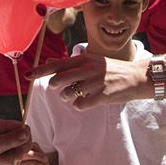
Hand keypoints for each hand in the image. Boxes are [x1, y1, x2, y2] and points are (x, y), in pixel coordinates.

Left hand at [31, 53, 147, 107]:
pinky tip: (89, 101)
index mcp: (84, 59)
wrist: (137, 78)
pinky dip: (81, 105)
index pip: (57, 64)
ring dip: (69, 97)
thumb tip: (49, 62)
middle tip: (62, 88)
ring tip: (80, 93)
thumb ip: (72, 63)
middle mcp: (88, 68)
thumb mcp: (93, 61)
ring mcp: (96, 82)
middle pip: (59, 80)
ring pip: (68, 94)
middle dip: (57, 87)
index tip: (27, 76)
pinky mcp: (102, 95)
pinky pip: (80, 104)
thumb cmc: (113, 70)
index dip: (40, 71)